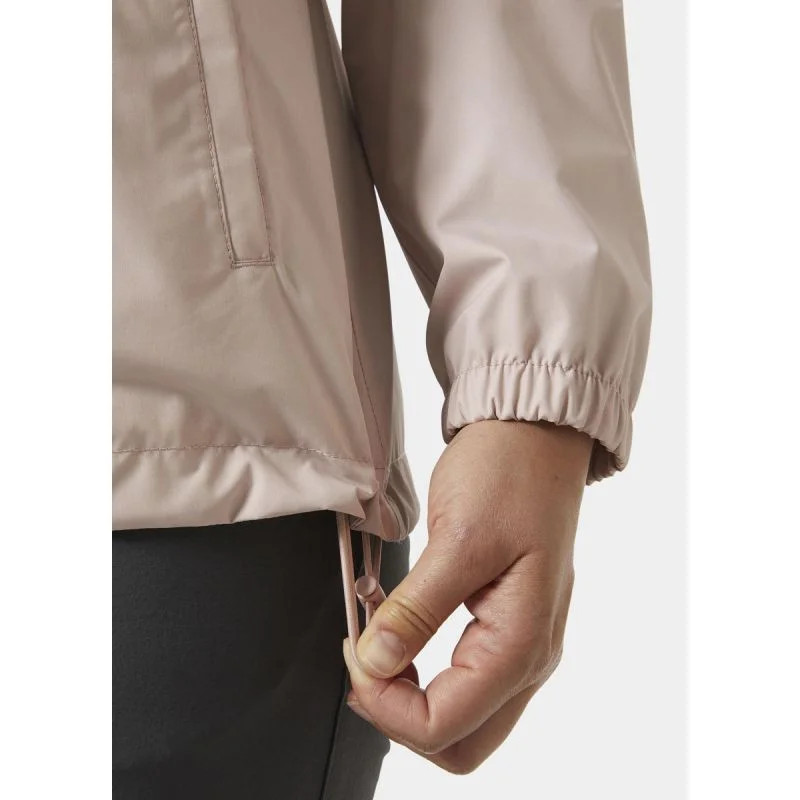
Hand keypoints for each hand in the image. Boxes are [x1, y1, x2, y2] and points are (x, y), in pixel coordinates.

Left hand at [342, 419, 592, 772]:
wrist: (536, 434)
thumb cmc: (512, 474)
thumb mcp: (460, 538)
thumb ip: (417, 609)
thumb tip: (374, 663)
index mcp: (523, 641)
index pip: (447, 725)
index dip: (386, 706)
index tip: (355, 655)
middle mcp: (530, 655)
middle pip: (459, 741)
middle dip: (398, 717)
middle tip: (361, 663)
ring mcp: (523, 642)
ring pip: (463, 717)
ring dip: (410, 697)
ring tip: (375, 647)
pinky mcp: (508, 624)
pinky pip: (466, 680)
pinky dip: (424, 675)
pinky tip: (399, 636)